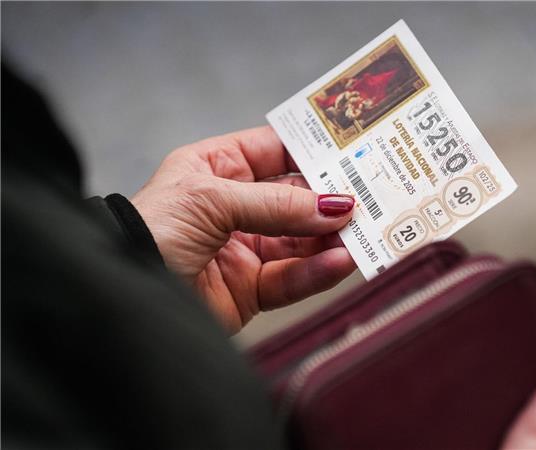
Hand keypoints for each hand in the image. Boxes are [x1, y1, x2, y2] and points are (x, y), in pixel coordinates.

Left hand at [132, 126, 356, 333]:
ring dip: (333, 238)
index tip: (355, 152)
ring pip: (302, 240)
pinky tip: (341, 262)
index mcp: (215, 169)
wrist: (121, 296)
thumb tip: (336, 205)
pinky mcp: (249, 291)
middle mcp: (233, 207)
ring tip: (364, 233)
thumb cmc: (150, 231)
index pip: (274, 152)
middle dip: (332, 199)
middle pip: (296, 199)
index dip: (312, 152)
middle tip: (372, 197)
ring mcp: (244, 249)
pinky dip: (318, 272)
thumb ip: (276, 204)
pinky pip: (292, 278)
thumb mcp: (211, 200)